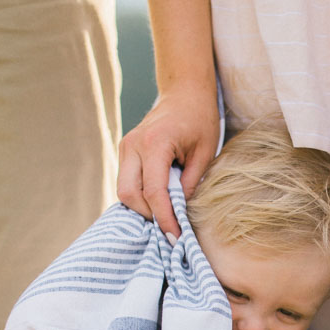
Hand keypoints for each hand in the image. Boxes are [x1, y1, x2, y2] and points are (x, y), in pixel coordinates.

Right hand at [116, 86, 220, 238]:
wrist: (184, 92)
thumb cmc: (200, 119)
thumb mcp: (205, 153)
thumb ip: (191, 184)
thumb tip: (181, 214)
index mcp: (155, 143)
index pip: (154, 192)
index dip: (164, 218)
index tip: (176, 236)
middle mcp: (133, 145)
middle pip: (129, 194)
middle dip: (149, 216)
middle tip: (171, 228)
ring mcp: (125, 147)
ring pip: (124, 191)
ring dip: (143, 208)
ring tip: (167, 216)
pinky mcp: (125, 151)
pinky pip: (127, 182)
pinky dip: (140, 197)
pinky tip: (159, 203)